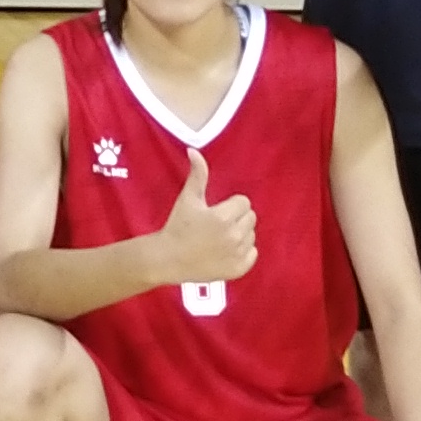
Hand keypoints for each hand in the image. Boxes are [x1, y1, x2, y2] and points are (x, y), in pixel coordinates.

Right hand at [157, 148, 258, 289]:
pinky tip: (226, 251)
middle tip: (217, 224)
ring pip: (251, 235)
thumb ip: (197, 174)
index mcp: (223, 217)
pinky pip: (252, 254)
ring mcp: (237, 254)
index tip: (215, 211)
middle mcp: (234, 236)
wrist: (168, 259)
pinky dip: (243, 252)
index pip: (244, 203)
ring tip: (219, 238)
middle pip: (250, 218)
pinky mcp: (238, 269)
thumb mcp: (187, 199)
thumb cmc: (177, 226)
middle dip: (236, 218)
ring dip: (240, 234)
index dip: (230, 205)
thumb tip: (194, 150)